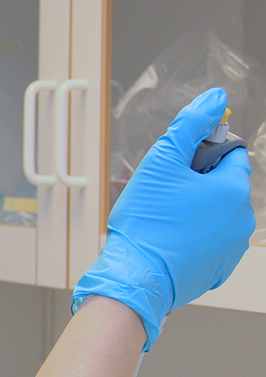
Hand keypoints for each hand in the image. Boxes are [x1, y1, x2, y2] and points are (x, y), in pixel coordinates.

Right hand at [73, 88, 253, 349]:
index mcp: (233, 190)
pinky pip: (208, 242)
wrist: (134, 278)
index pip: (231, 154)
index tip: (175, 167)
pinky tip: (167, 240)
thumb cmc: (145, 224)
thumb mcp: (161, 162)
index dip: (201, 154)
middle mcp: (242, 220)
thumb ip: (190, 125)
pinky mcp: (218, 269)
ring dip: (193, 211)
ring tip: (161, 220)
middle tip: (161, 195)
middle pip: (221, 186)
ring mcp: (232, 248)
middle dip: (195, 185)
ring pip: (215, 215)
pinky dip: (192, 237)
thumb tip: (215, 99)